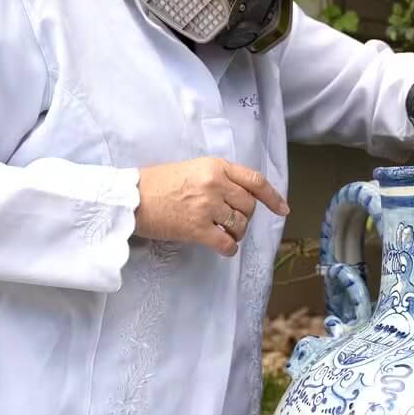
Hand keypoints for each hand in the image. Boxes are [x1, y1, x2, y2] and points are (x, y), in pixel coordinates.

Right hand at [134, 158, 288, 256]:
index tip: (283, 209)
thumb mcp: (193, 168)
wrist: (130, 198)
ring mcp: (207, 207)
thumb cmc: (157, 183)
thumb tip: (240, 197)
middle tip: (231, 221)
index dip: (273, 197)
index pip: (255, 180)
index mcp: (216, 166)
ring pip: (240, 225)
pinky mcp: (197, 229)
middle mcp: (216, 184)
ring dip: (236, 233)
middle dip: (245, 217)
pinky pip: (226, 243)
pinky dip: (229, 248)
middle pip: (249, 206)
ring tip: (223, 233)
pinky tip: (223, 247)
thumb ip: (219, 178)